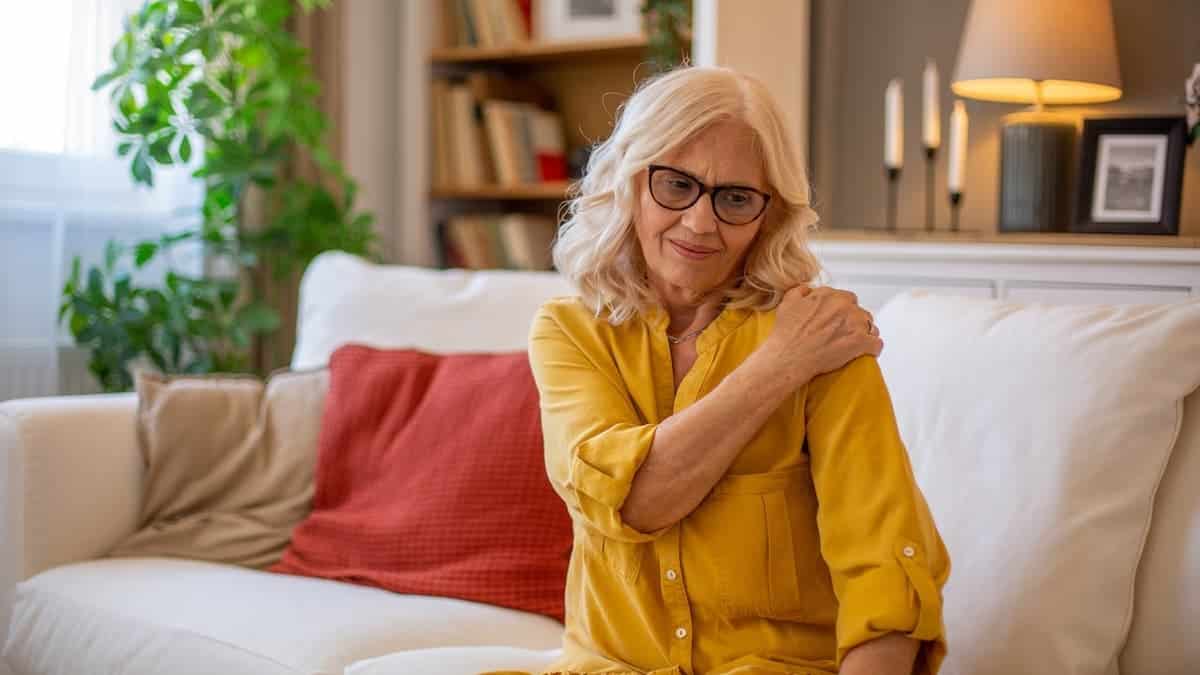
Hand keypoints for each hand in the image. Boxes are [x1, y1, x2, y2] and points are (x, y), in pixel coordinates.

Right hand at [763, 286, 882, 383]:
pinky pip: (876, 344)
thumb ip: (800, 290)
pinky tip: (866, 351)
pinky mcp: (860, 344)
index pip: (846, 298)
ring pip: (870, 326)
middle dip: (854, 321)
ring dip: (865, 333)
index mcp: (831, 296)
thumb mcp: (787, 303)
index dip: (842, 309)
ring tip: (854, 343)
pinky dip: (872, 348)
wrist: (789, 357)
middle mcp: (846, 307)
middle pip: (860, 312)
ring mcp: (855, 325)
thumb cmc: (787, 334)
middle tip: (843, 332)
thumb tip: (808, 289)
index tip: (837, 318)